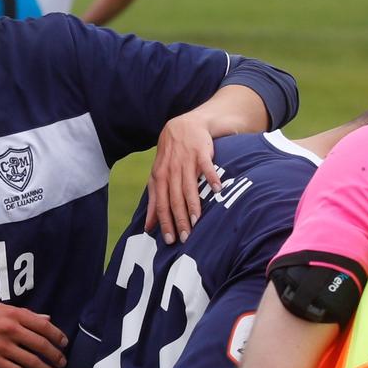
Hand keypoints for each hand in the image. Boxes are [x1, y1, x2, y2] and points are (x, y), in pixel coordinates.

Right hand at [0, 304, 66, 367]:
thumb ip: (24, 314)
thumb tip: (46, 319)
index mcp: (14, 314)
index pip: (44, 326)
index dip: (58, 337)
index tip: (64, 344)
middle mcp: (11, 329)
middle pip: (41, 345)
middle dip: (55, 356)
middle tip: (62, 363)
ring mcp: (2, 346)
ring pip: (32, 361)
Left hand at [145, 110, 223, 243]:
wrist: (183, 126)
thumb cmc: (170, 156)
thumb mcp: (157, 176)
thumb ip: (154, 200)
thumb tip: (148, 226)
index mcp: (159, 178)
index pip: (161, 204)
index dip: (165, 222)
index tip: (170, 240)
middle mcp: (171, 171)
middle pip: (174, 199)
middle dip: (179, 219)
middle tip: (186, 237)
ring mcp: (186, 161)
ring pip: (188, 187)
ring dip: (193, 204)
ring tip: (197, 221)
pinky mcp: (201, 153)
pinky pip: (206, 167)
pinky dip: (212, 177)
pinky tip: (218, 189)